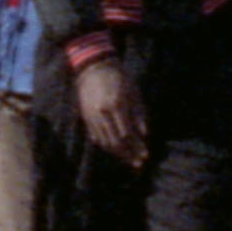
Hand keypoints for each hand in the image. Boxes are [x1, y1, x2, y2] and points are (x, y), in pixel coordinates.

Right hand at [68, 38, 149, 167]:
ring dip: (118, 155)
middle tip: (138, 164)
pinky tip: (115, 152)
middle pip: (115, 142)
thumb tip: (144, 134)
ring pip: (105, 142)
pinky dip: (106, 147)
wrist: (94, 66)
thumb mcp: (133, 91)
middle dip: (128, 155)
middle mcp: (102, 114)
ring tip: (128, 161)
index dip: (136, 147)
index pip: (127, 134)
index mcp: (116, 105)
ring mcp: (92, 117)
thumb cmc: (119, 77)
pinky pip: (96, 137)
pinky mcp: (86, 118)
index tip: (145, 155)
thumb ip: (139, 113)